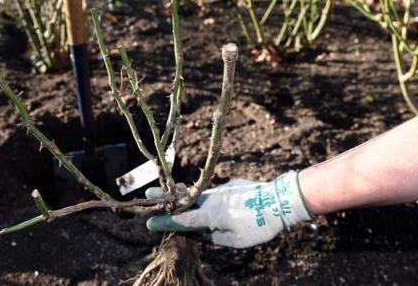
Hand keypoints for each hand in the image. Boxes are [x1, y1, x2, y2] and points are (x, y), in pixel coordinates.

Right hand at [146, 171, 313, 248]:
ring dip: (186, 199)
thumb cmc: (258, 225)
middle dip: (164, 197)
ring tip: (177, 200)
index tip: (148, 223)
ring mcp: (220, 189)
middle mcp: (211, 198)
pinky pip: (214, 194)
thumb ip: (213, 236)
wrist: (279, 200)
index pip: (182, 220)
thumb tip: (200, 232)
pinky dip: (209, 200)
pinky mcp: (230, 185)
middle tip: (147, 193)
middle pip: (183, 200)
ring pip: (199, 196)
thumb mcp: (234, 240)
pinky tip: (223, 208)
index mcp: (210, 215)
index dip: (164, 223)